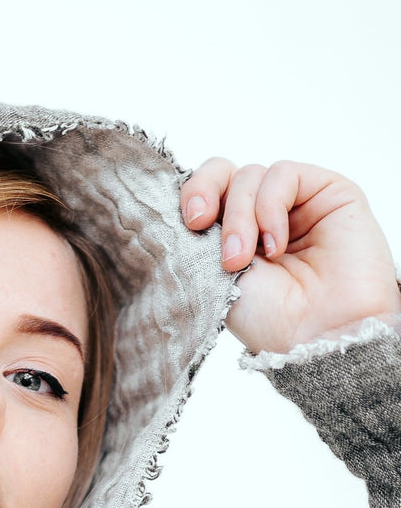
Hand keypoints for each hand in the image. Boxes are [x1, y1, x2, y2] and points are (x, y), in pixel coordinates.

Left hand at [179, 158, 400, 354]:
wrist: (318, 336)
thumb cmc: (269, 319)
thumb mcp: (212, 275)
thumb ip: (196, 236)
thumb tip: (178, 204)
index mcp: (235, 234)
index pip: (207, 189)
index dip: (193, 192)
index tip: (190, 222)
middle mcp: (265, 216)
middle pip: (225, 172)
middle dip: (206, 194)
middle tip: (200, 226)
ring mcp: (298, 203)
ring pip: (251, 175)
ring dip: (239, 215)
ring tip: (242, 259)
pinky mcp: (329, 192)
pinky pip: (283, 173)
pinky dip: (269, 207)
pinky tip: (276, 246)